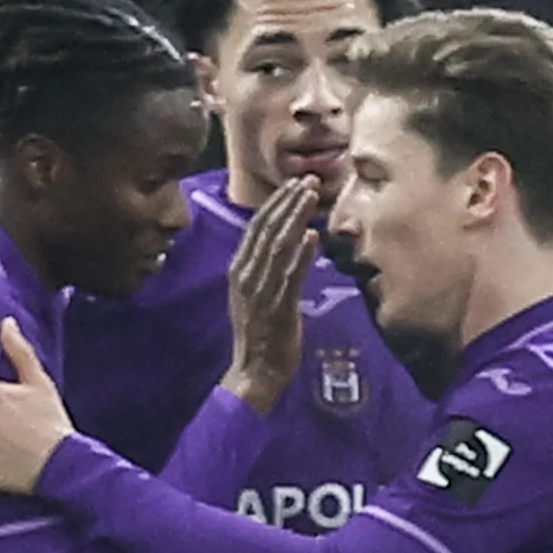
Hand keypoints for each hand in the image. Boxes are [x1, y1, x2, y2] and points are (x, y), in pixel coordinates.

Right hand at [226, 177, 321, 408]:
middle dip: (288, 202)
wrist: (255, 372)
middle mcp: (246, 275)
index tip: (293, 185)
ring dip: (296, 219)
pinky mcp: (279, 307)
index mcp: (239, 270)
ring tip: (311, 197)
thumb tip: (287, 245)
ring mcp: (261, 291)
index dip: (276, 203)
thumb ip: (266, 270)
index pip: (257, 227)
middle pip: (267, 230)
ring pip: (278, 246)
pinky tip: (313, 237)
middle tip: (307, 181)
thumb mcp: (256, 295)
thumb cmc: (261, 335)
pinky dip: (301, 255)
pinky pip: (290, 276)